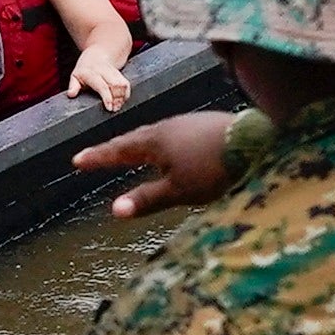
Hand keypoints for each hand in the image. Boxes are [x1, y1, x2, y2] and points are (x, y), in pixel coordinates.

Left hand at [71, 36, 134, 110]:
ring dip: (123, 97)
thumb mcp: (75, 76)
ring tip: (118, 106)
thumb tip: (71, 94)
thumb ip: (73, 86)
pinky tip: (122, 100)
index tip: (109, 107)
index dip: (107, 97)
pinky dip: (126, 93)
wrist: (97, 55)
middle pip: (115, 85)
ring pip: (123, 84)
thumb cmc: (85, 69)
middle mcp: (104, 70)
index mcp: (91, 72)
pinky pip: (126, 84)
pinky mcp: (120, 74)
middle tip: (115, 109)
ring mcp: (113, 71)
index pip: (102, 85)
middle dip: (117, 99)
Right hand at [80, 115, 253, 221]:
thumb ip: (146, 199)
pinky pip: (175, 133)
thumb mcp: (179, 191)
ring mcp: (189, 123)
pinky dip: (163, 143)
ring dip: (140, 144)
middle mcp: (168, 127)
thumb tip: (114, 210)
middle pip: (135, 138)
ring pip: (157, 134)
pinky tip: (172, 149)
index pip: (118, 150)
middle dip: (116, 149)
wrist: (257, 142)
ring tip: (132, 151)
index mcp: (155, 142)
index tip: (77, 160)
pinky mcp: (207, 125)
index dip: (98, 157)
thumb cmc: (213, 169)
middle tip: (98, 156)